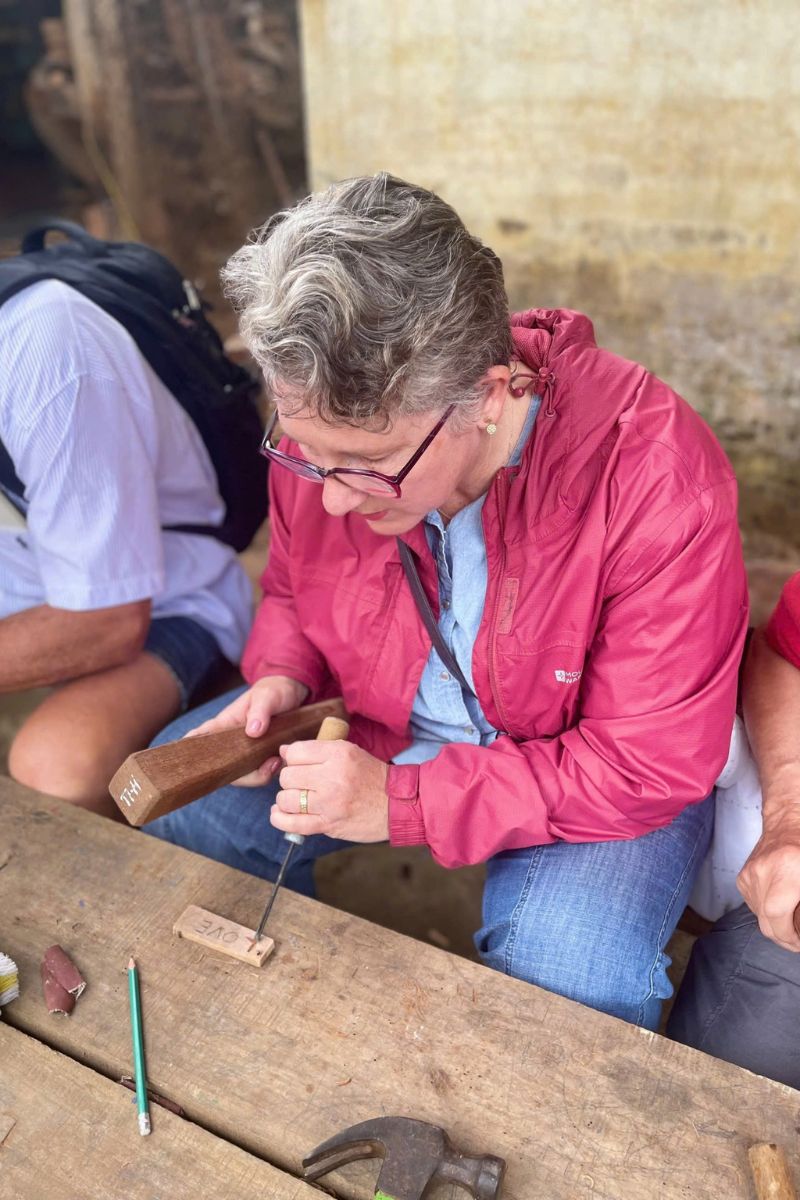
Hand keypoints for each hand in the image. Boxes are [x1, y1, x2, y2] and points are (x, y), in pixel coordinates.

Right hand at [186, 675, 308, 785]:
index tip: (190, 763)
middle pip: (224, 768)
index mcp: (225, 724)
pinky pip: (261, 773)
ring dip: (259, 775)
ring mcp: (247, 752)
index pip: (200, 737)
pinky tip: (280, 760)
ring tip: (276, 761)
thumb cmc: (273, 691)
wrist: (293, 696)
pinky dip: (270, 771)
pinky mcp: (263, 758)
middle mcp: (232, 742)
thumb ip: (259, 711)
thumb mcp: (267, 696)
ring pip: (244, 775)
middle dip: (243, 776)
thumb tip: (252, 732)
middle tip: (264, 767)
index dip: (192, 752)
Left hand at [272, 738, 388, 842]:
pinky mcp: (328, 824)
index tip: (299, 765)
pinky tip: (280, 814)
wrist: (398, 805)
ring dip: (286, 800)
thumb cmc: (372, 777)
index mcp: (339, 753)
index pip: (295, 752)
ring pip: (286, 799)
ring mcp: (329, 803)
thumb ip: (317, 750)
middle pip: (287, 776)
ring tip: (296, 799)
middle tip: (301, 783)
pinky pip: (292, 824)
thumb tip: (284, 751)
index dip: (292, 758)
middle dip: (290, 780)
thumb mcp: (350, 752)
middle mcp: (332, 776)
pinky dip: (280, 819)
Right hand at [737, 809, 799, 950]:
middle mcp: (763, 872)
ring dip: (774, 925)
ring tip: (790, 923)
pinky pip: (753, 905)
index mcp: (786, 869)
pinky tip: (779, 907)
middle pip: (765, 920)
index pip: (776, 914)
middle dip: (782, 938)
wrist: (787, 821)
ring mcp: (749, 874)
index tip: (799, 943)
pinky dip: (766, 912)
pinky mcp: (743, 877)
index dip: (787, 936)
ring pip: (758, 915)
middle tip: (797, 941)